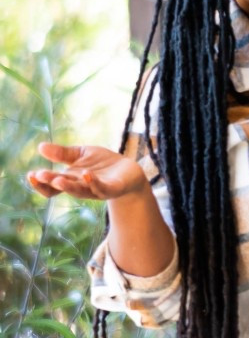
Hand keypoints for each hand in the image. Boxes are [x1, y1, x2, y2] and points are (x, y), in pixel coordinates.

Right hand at [28, 143, 149, 204]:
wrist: (129, 171)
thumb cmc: (102, 164)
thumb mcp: (80, 155)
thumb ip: (62, 153)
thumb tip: (40, 147)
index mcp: (70, 180)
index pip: (51, 185)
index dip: (40, 183)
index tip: (30, 175)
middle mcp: (81, 187)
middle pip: (63, 188)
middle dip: (51, 182)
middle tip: (40, 175)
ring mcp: (96, 189)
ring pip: (80, 191)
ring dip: (69, 186)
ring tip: (58, 179)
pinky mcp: (112, 188)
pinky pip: (101, 188)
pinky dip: (93, 182)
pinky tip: (86, 174)